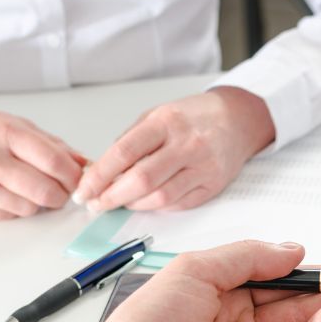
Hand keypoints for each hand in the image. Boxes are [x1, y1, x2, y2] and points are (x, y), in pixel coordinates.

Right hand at [0, 111, 84, 219]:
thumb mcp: (18, 126)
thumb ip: (54, 146)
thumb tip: (84, 165)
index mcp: (3, 131)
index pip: (54, 161)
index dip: (74, 176)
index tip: (79, 180)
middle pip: (46, 192)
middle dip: (62, 195)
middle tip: (59, 190)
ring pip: (30, 209)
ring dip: (37, 203)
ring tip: (26, 187)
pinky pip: (10, 217)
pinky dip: (16, 208)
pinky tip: (6, 193)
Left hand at [75, 87, 273, 211]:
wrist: (238, 120)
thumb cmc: (194, 117)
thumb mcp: (157, 114)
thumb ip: (130, 141)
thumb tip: (102, 171)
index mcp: (166, 122)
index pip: (124, 153)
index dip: (99, 176)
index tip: (83, 191)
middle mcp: (186, 145)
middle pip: (141, 180)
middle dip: (112, 197)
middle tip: (95, 204)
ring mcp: (203, 167)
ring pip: (160, 197)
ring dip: (134, 205)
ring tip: (120, 202)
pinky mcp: (213, 185)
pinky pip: (179, 205)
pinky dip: (157, 206)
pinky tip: (147, 201)